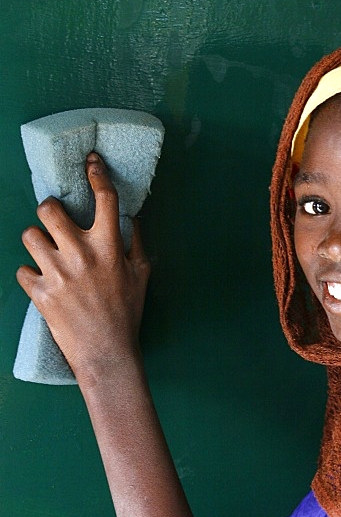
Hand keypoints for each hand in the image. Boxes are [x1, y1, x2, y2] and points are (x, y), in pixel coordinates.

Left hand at [16, 152, 150, 383]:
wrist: (106, 353)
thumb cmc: (127, 314)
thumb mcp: (142, 275)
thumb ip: (136, 243)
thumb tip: (132, 219)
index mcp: (110, 247)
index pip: (104, 198)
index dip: (96, 173)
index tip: (91, 162)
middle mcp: (81, 255)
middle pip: (49, 210)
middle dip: (49, 210)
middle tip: (54, 221)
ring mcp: (57, 274)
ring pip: (29, 236)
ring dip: (37, 242)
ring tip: (47, 254)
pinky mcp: (39, 293)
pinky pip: (22, 270)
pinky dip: (30, 274)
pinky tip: (43, 282)